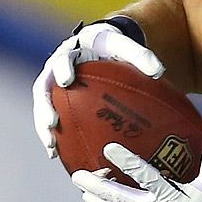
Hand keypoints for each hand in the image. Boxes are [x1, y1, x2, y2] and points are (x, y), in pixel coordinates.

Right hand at [32, 20, 164, 158]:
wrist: (100, 47)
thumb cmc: (113, 48)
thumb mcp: (125, 47)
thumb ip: (140, 55)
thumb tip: (158, 71)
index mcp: (71, 52)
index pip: (64, 58)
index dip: (63, 69)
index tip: (67, 81)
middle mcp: (56, 68)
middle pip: (43, 86)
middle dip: (44, 105)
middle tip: (52, 121)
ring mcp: (53, 84)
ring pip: (43, 106)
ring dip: (44, 126)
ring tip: (52, 145)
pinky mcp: (56, 99)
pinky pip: (52, 118)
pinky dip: (53, 134)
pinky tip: (57, 154)